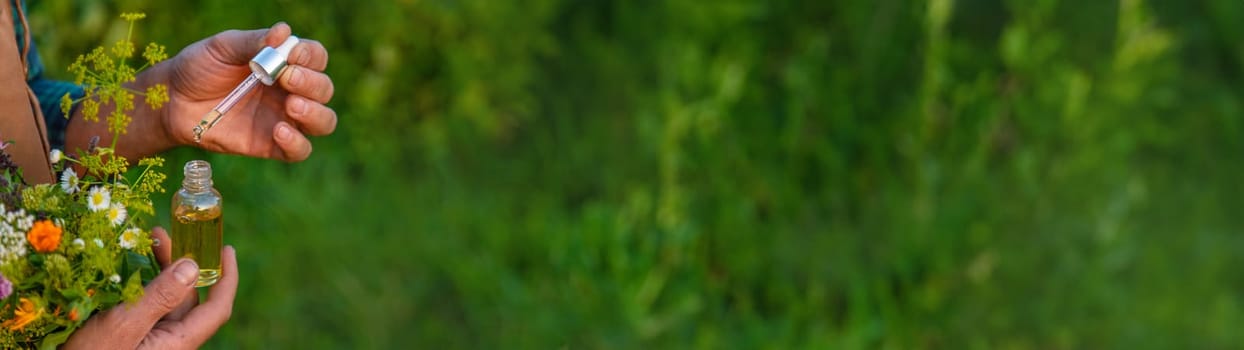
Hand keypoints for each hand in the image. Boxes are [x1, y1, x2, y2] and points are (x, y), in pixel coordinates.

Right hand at [64, 228, 238, 348]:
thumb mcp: (123, 324)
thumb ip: (160, 296)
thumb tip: (193, 267)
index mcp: (179, 341)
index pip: (217, 308)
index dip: (227, 278)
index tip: (227, 250)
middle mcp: (170, 340)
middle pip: (187, 297)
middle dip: (179, 263)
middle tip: (159, 234)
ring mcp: (151, 340)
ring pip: (164, 300)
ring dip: (158, 271)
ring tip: (143, 243)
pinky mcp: (131, 339)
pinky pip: (144, 308)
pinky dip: (141, 285)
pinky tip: (127, 268)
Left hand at [161, 22, 335, 160]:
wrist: (172, 101)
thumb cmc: (198, 68)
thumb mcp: (223, 47)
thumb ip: (253, 41)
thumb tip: (284, 31)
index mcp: (284, 64)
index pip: (316, 58)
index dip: (311, 57)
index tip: (292, 56)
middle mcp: (290, 92)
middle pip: (324, 89)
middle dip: (312, 84)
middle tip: (286, 79)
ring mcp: (284, 119)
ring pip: (323, 122)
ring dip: (315, 113)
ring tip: (291, 106)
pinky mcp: (272, 145)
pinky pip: (301, 150)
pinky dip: (297, 143)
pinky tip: (278, 131)